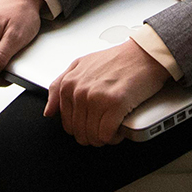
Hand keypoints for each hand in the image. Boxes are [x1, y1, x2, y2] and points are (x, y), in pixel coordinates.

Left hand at [44, 38, 170, 146]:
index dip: (81, 127)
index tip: (92, 122)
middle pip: (79, 132)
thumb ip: (59, 87)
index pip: (66, 122)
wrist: (142, 54)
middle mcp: (79, 91)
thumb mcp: (80, 66)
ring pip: (93, 136)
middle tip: (105, 125)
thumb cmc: (116, 60)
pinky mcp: (114, 104)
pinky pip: (107, 135)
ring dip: (104, 137)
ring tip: (113, 124)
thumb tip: (49, 112)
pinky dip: (115, 137)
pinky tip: (120, 126)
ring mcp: (96, 98)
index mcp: (69, 83)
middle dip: (93, 134)